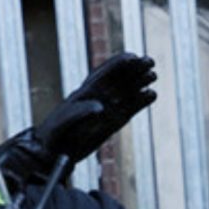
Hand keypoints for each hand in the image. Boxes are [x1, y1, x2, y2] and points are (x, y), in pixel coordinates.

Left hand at [0, 53, 157, 193]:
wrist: (54, 150)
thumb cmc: (55, 132)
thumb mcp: (65, 121)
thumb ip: (81, 112)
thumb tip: (99, 107)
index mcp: (86, 90)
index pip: (106, 72)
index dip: (119, 63)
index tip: (133, 57)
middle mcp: (99, 96)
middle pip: (120, 77)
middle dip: (134, 68)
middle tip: (150, 61)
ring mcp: (108, 107)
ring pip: (128, 91)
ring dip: (140, 82)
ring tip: (153, 76)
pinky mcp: (114, 121)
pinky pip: (131, 108)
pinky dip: (141, 101)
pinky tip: (152, 95)